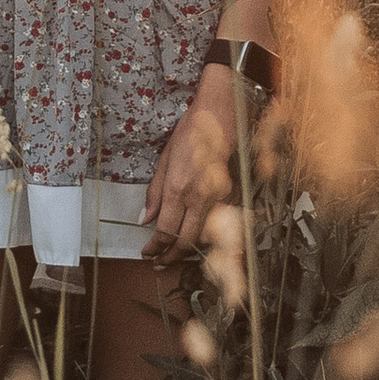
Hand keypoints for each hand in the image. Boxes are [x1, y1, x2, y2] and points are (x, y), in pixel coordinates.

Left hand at [143, 71, 237, 258]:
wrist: (221, 117)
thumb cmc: (190, 133)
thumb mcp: (164, 159)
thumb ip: (155, 192)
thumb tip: (145, 219)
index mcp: (178, 188)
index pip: (165, 231)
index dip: (155, 248)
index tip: (148, 253)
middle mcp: (200, 198)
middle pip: (186, 242)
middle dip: (171, 257)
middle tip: (160, 263)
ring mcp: (220, 199)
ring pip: (205, 238)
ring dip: (189, 250)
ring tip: (175, 254)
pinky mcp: (233, 196)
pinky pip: (220, 224)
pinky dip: (208, 235)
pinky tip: (197, 237)